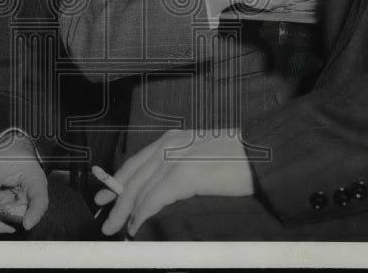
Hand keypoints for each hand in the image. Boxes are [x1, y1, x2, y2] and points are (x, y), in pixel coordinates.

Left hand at [93, 128, 252, 237]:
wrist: (263, 152)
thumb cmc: (240, 156)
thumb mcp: (203, 152)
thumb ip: (182, 163)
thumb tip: (165, 187)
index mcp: (172, 137)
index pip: (137, 161)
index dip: (118, 180)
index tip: (104, 194)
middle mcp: (169, 144)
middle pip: (134, 176)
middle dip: (116, 200)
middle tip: (104, 219)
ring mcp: (176, 158)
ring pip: (140, 189)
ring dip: (126, 212)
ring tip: (117, 229)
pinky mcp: (185, 174)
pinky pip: (155, 198)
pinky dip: (142, 214)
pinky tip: (137, 225)